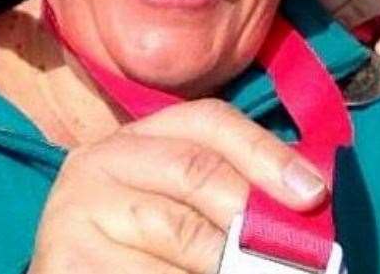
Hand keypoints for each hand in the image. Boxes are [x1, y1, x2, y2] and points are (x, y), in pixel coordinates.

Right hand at [29, 99, 325, 273]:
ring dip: (226, 262)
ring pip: (181, 232)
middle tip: (289, 256)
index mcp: (135, 138)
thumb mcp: (183, 209)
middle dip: (253, 215)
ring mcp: (76, 207)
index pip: (207, 121)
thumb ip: (231, 192)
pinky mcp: (67, 257)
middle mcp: (99, 159)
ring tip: (244, 273)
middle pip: (197, 170)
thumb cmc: (143, 251)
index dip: (264, 150)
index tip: (312, 193)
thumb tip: (309, 192)